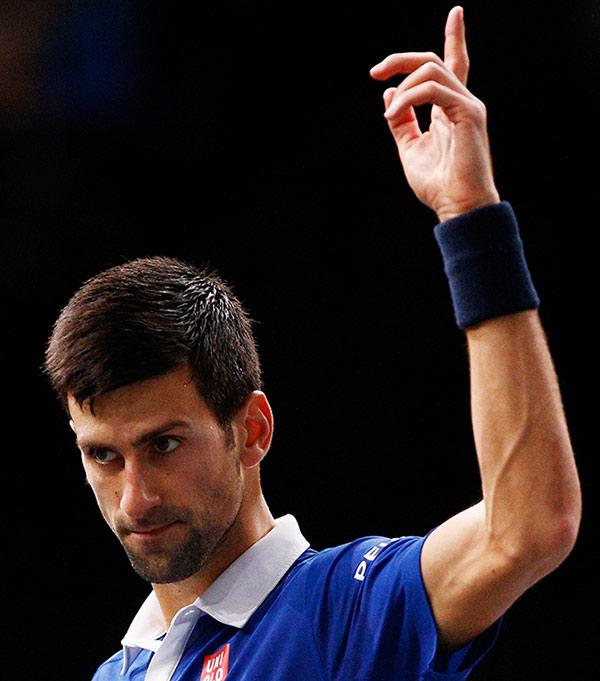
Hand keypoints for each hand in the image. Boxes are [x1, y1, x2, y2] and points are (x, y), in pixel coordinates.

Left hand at [369, 6, 499, 222]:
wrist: (457, 207)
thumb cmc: (437, 184)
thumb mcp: (410, 149)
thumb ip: (401, 121)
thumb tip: (389, 92)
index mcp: (450, 108)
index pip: (453, 65)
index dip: (454, 36)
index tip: (455, 12)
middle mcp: (462, 102)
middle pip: (434, 60)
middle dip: (402, 58)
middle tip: (375, 71)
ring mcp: (468, 106)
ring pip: (432, 69)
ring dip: (403, 84)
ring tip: (389, 114)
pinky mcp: (469, 114)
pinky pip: (434, 89)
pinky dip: (409, 98)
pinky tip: (393, 114)